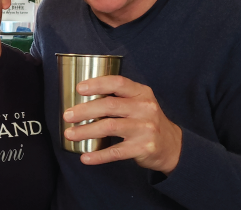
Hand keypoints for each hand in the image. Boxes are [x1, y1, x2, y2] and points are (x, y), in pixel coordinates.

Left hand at [62, 75, 181, 174]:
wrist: (173, 146)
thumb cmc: (147, 121)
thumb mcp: (140, 103)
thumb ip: (119, 98)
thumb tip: (83, 97)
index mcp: (142, 93)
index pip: (118, 83)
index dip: (97, 84)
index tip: (79, 88)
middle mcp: (145, 108)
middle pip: (109, 106)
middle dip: (84, 110)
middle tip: (67, 116)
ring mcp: (145, 129)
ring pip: (109, 127)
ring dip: (85, 131)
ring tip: (70, 134)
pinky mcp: (143, 148)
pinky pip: (115, 152)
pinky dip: (98, 155)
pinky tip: (85, 157)